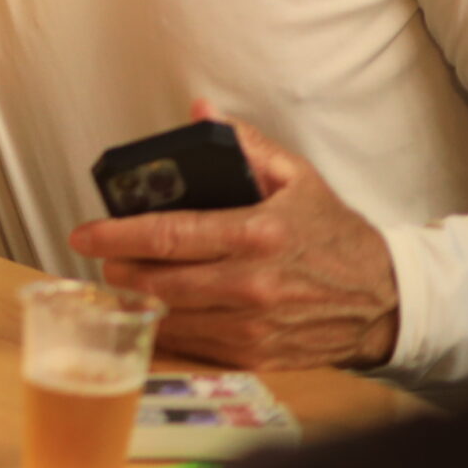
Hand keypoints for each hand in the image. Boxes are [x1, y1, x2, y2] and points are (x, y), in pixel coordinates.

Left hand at [67, 104, 399, 370]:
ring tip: (122, 279)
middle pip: (158, 281)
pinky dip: (166, 328)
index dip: (116, 235)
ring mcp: (254, 326)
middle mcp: (252, 284)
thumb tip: (200, 111)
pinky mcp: (257, 356)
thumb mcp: (298, 177)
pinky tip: (154, 311)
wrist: (385, 301)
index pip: (168, 235)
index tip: (82, 233)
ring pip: (170, 317)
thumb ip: (245, 143)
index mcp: (257, 234)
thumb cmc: (334, 234)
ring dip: (135, 300)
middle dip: (117, 268)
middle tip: (100, 256)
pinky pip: (194, 345)